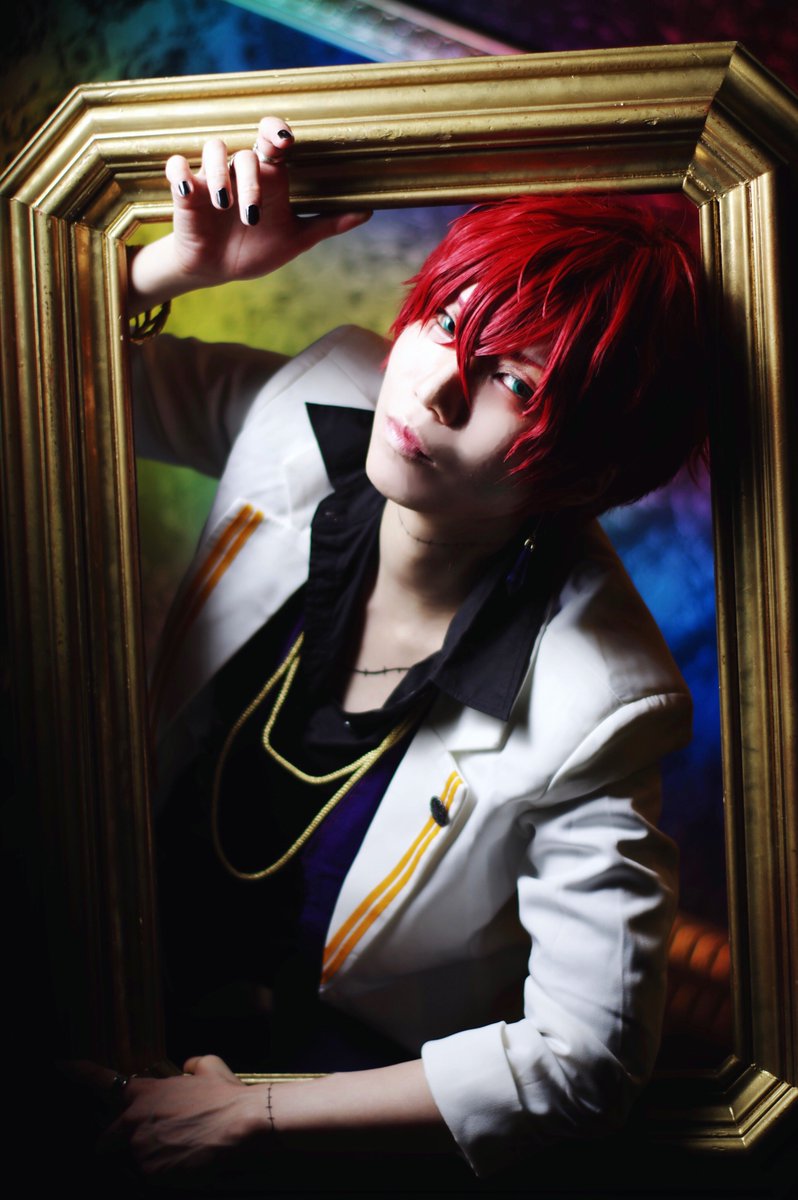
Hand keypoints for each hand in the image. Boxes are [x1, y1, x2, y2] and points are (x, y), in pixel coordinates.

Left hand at [86, 1055, 268, 1177]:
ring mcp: (139, 1148)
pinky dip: (157, 1178)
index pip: (97, 1080)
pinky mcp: (150, 1174)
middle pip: (103, 1142)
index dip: (74, 1073)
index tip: (57, 1066)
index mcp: (143, 1092)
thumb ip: (189, 1067)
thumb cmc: (226, 1095)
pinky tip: (179, 1169)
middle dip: (114, 1148)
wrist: (242, 1123)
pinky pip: (143, 1181)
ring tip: (170, 1160)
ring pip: (125, 1165)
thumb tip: (186, 1068)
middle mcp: (133, 1119)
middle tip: (139, 1150)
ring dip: (140, 1165)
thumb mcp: (208, 1066)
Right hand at [128, 116, 371, 310]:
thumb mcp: (296, 239)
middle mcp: (241, 170)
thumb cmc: (257, 249)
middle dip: (251, 182)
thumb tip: (368, 212)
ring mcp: (212, 177)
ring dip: (219, 176)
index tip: (284, 141)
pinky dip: (180, 173)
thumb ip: (329, 223)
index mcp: (269, 175)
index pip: (272, 137)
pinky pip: (177, 166)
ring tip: (224, 208)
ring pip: (214, 149)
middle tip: (252, 218)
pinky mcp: (185, 189)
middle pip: (247, 153)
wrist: (218, 271)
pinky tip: (188, 191)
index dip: (276, 130)